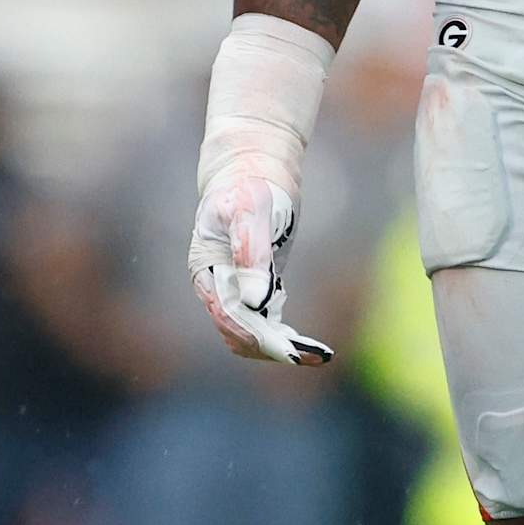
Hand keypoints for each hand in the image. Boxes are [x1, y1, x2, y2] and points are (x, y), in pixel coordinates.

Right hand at [188, 165, 332, 366]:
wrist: (253, 169)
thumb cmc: (249, 184)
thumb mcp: (250, 208)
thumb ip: (251, 250)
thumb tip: (257, 300)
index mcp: (206, 270)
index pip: (227, 313)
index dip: (255, 334)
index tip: (286, 349)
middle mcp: (216, 286)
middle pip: (238, 332)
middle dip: (273, 347)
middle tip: (313, 355)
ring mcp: (235, 290)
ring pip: (250, 335)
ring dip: (279, 348)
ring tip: (317, 354)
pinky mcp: (255, 289)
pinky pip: (264, 326)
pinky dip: (283, 338)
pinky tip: (309, 345)